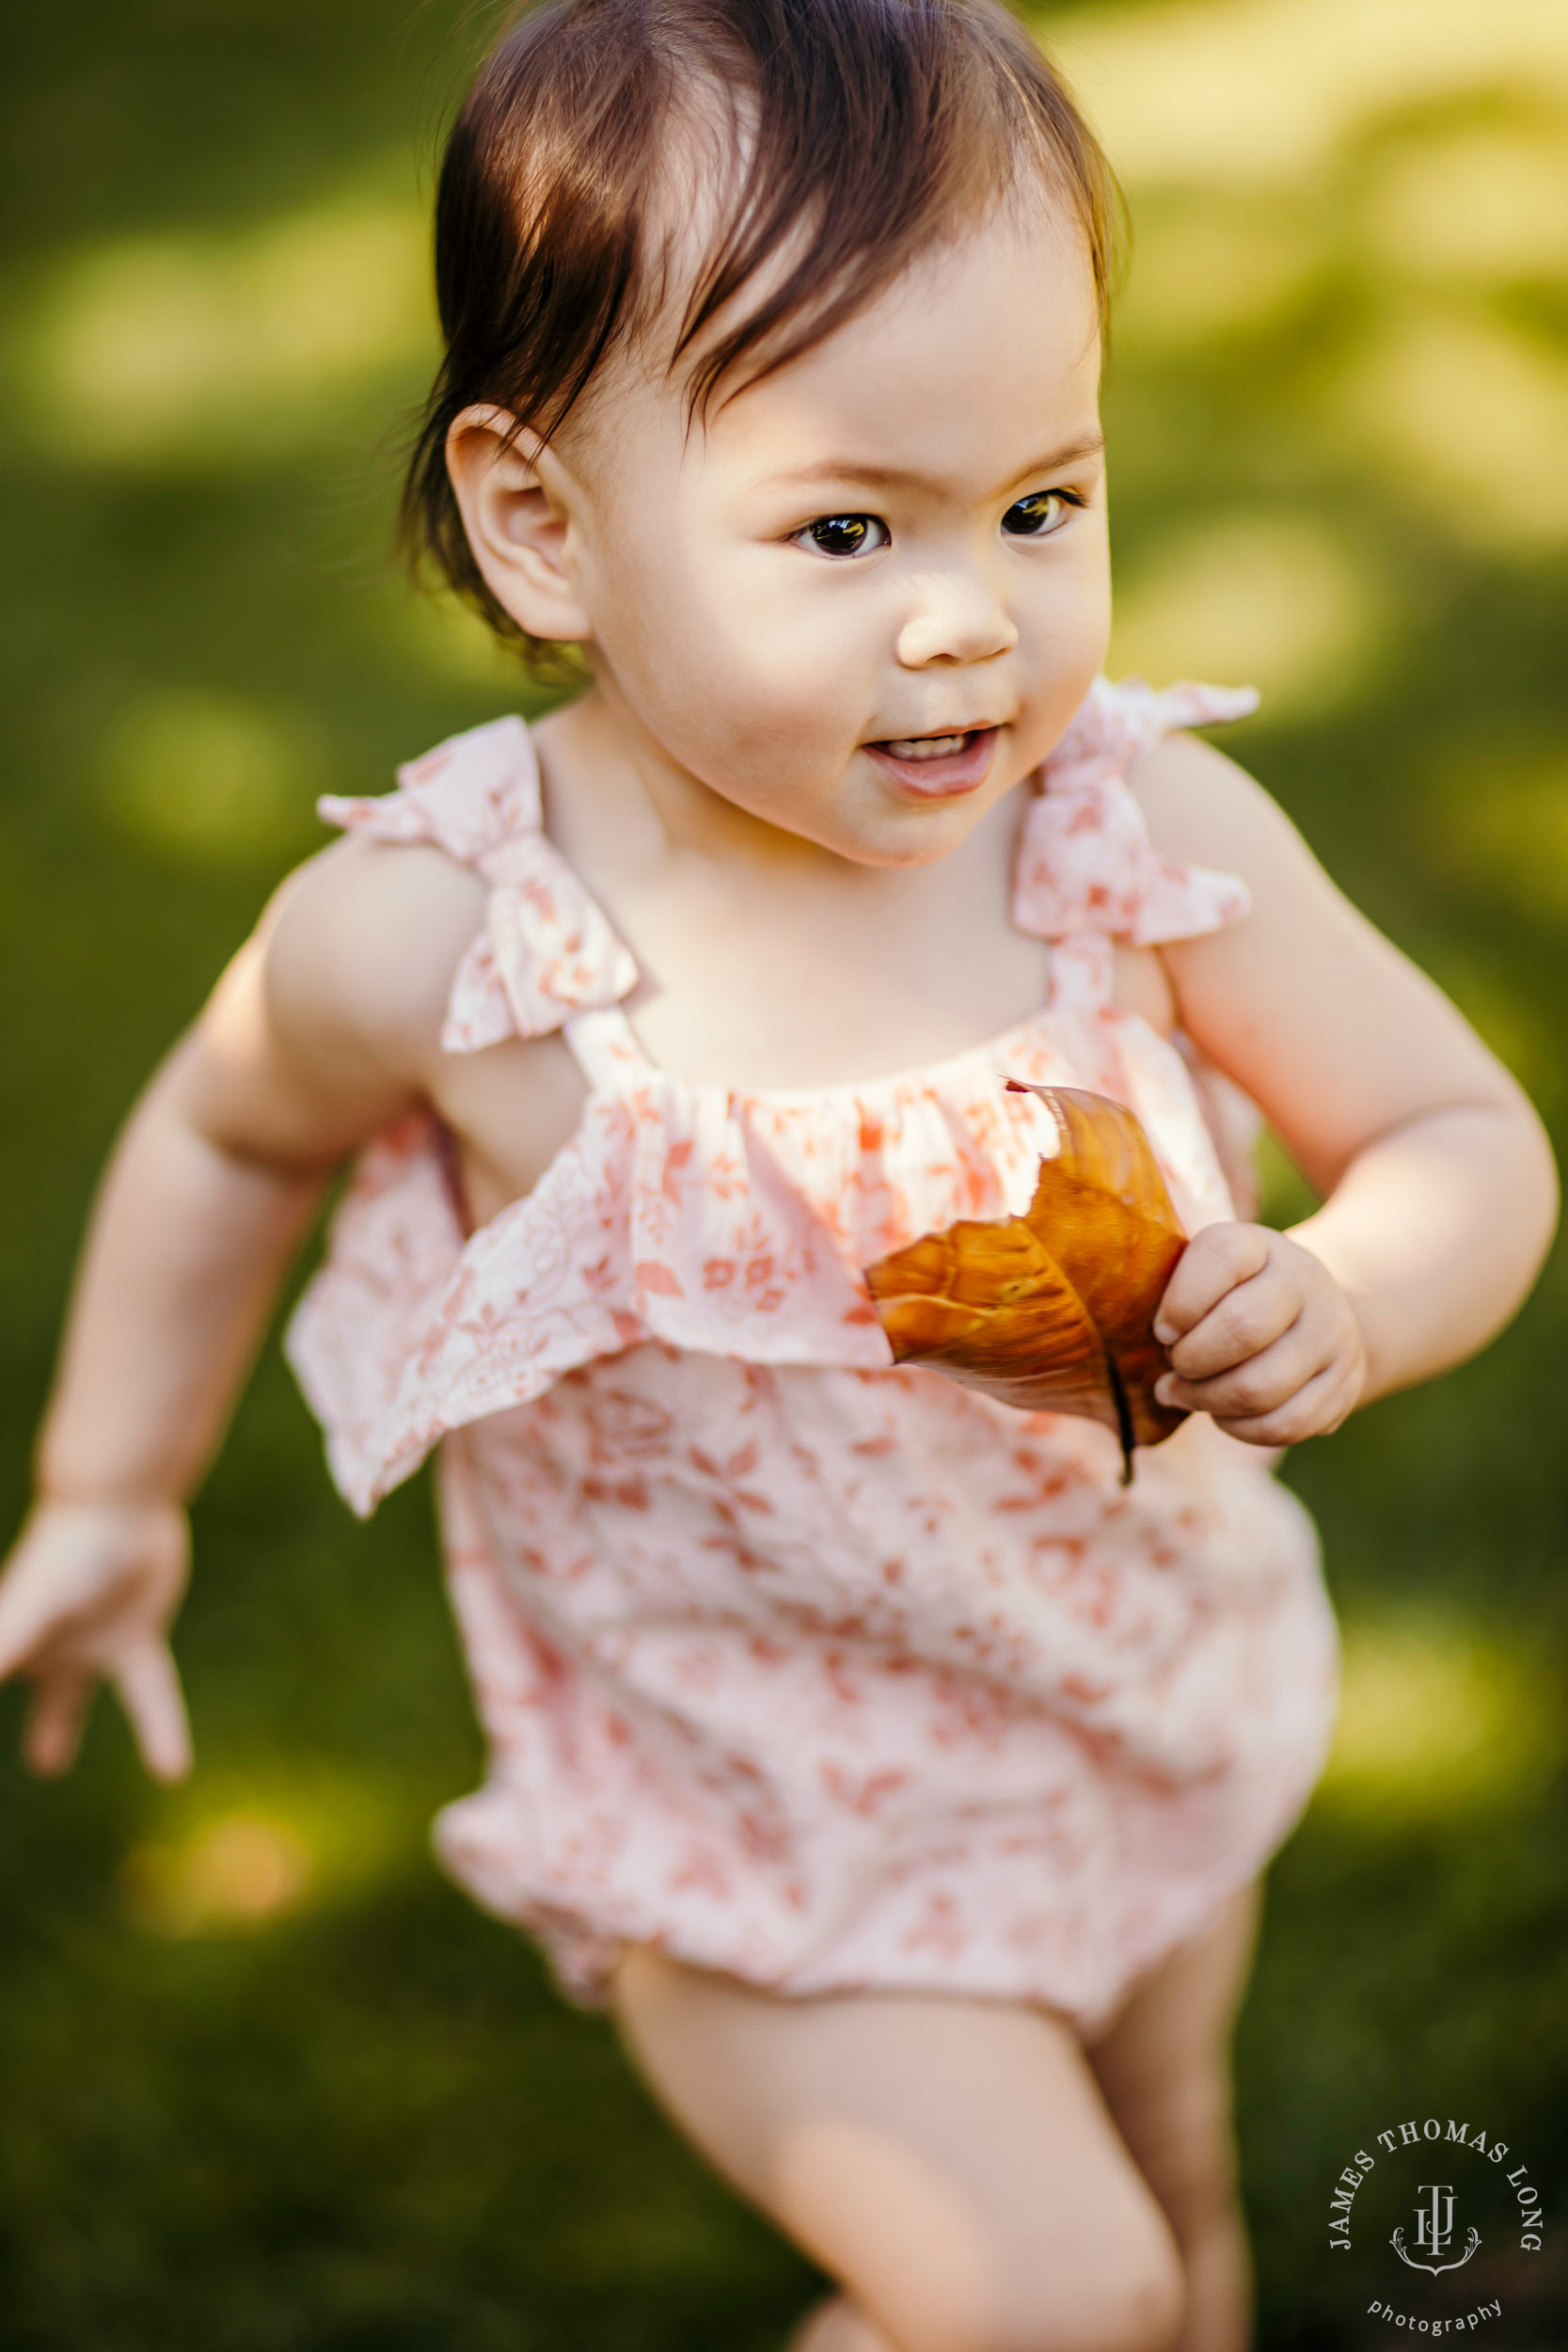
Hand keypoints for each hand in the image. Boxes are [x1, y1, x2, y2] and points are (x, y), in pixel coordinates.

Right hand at [0, 1499, 191, 1779]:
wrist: (124, 1503)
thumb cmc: (71, 1551)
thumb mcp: (32, 1608)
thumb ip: (4, 1648)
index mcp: (12, 1643)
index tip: (12, 1717)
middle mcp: (45, 1646)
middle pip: (27, 1695)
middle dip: (23, 1725)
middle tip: (23, 1762)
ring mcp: (89, 1642)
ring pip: (69, 1698)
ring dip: (56, 1726)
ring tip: (47, 1765)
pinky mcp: (135, 1639)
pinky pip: (148, 1695)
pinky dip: (160, 1731)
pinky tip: (173, 1771)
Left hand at [1152, 1224, 1365, 1446]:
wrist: (1314, 1311)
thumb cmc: (1231, 1296)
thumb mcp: (1207, 1273)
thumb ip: (1175, 1292)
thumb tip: (1155, 1341)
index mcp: (1260, 1245)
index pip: (1221, 1254)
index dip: (1181, 1301)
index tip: (1162, 1329)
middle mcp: (1306, 1280)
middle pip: (1241, 1329)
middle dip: (1191, 1360)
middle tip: (1173, 1366)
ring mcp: (1333, 1333)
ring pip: (1259, 1388)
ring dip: (1207, 1400)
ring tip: (1187, 1394)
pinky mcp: (1345, 1383)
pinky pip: (1282, 1425)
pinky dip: (1239, 1428)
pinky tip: (1221, 1413)